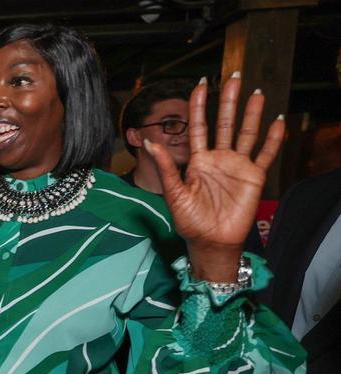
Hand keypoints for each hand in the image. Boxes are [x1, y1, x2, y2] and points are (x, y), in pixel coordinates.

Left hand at [147, 72, 284, 281]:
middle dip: (228, 100)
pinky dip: (273, 138)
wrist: (210, 242)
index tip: (201, 83)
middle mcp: (219, 158)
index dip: (199, 105)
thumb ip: (166, 167)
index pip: (199, 126)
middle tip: (234, 75)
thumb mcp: (174, 193)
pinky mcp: (254, 176)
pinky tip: (277, 120)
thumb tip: (151, 142)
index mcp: (198, 160)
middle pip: (224, 123)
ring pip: (246, 133)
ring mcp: (237, 166)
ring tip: (256, 92)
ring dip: (251, 113)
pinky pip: (266, 154)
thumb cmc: (189, 221)